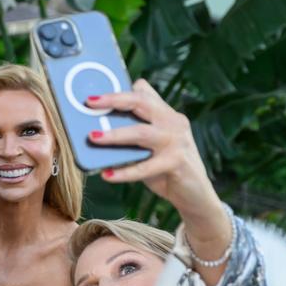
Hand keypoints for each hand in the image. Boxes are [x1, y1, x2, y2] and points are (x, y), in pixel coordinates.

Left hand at [86, 80, 221, 219]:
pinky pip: (145, 167)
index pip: (143, 94)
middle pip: (142, 103)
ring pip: (141, 132)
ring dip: (114, 135)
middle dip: (114, 100)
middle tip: (90, 103)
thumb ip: (131, 135)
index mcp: (166, 115)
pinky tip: (107, 175)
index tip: (95, 93)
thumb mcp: (149, 147)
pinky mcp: (177, 163)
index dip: (119, 90)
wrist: (195, 195)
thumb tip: (96, 130)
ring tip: (93, 137)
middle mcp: (173, 123)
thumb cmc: (165, 169)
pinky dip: (124, 172)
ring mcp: (177, 142)